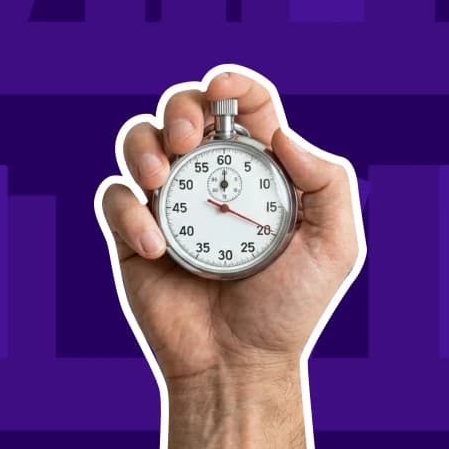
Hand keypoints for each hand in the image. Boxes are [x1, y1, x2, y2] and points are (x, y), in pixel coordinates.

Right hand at [97, 68, 362, 384]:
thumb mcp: (333, 245)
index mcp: (259, 169)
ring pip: (139, 141)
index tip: (223, 88)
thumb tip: (282, 134)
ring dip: (144, 147)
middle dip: (181, 107)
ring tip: (159, 182)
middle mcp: (210, 177)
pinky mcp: (133, 234)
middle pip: (184, 109)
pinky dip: (128, 214)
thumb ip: (327, 181)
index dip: (234, 83)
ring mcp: (170, 203)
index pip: (245, 106)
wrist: (238, 365)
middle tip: (189, 141)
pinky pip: (114, 199)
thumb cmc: (289, 308)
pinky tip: (156, 247)